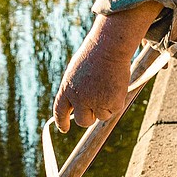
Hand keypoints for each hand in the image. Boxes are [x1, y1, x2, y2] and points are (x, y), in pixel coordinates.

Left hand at [53, 3, 158, 132]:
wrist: (109, 47)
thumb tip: (81, 107)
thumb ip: (76, 89)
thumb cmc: (94, 55)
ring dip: (106, 106)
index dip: (62, 121)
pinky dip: (117, 100)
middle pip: (83, 121)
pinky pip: (114, 110)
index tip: (64, 129)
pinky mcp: (112, 103)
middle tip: (96, 108)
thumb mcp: (78, 72)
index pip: (60, 111)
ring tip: (108, 85)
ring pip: (101, 116)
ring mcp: (95, 102)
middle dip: (90, 118)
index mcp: (67, 89)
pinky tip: (115, 85)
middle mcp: (79, 99)